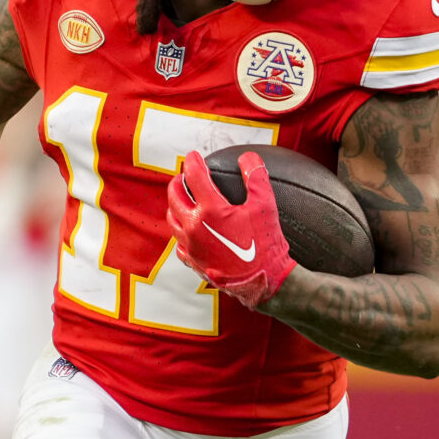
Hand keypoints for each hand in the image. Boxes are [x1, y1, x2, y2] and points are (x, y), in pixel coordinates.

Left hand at [166, 149, 295, 307]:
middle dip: (178, 182)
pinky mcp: (193, 262)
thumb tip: (248, 157)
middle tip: (183, 176)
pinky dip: (181, 231)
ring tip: (183, 199)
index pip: (194, 176)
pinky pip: (179, 243)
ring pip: (172, 219)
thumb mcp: (266, 205)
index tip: (194, 156)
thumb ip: (256, 176)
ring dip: (175, 205)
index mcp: (210, 210)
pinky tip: (189, 230)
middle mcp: (194, 227)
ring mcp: (190, 246)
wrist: (264, 282)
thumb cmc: (266, 244)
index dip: (193, 162)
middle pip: (175, 196)